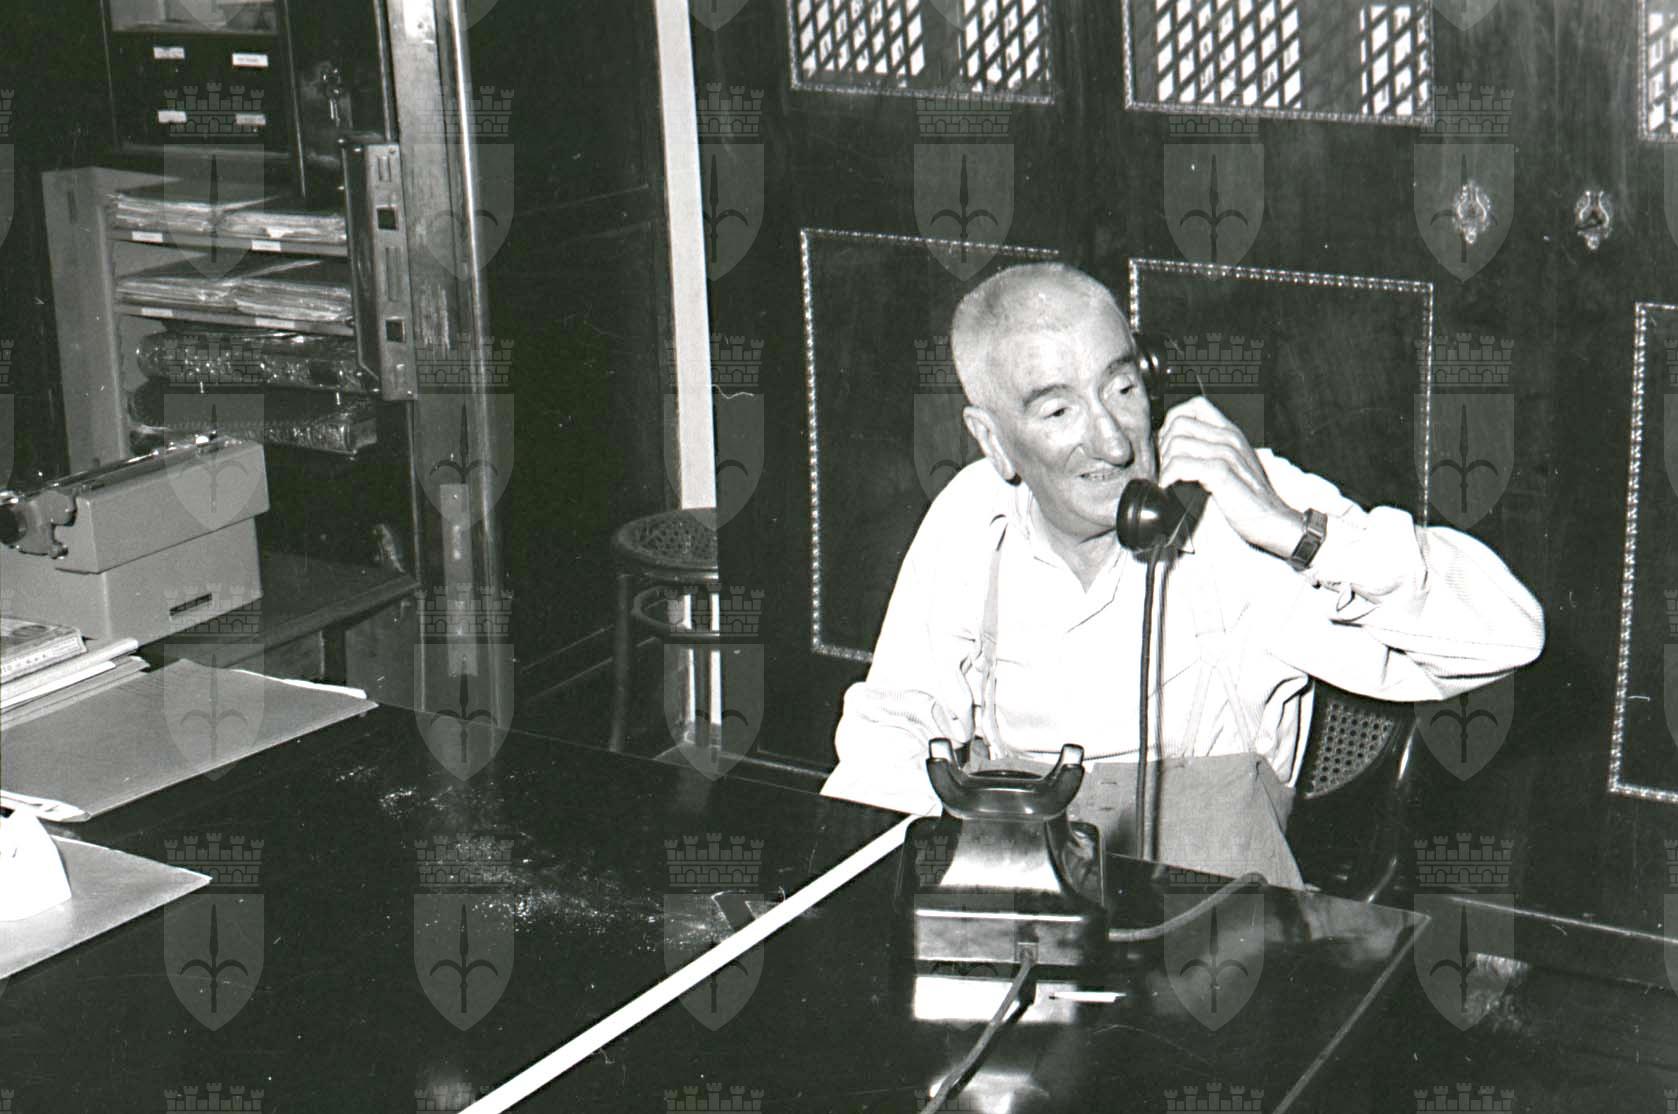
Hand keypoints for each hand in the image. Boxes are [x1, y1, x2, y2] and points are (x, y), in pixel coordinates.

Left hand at [1157, 397, 1301, 558]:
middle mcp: (1229, 438)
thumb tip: (1173, 448)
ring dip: (1165, 463)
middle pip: (1179, 423)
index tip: (1170, 445)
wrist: (1273, 520)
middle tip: (1167, 467)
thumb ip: (1209, 450)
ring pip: (1177, 443)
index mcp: (1230, 432)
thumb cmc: (1248, 497)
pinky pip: (1182, 464)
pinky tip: (1170, 487)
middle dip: (1164, 445)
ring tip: (1170, 480)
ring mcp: (1227, 454)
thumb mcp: (1231, 465)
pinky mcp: (1222, 473)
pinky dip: (1169, 476)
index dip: (1174, 421)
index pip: (1195, 404)